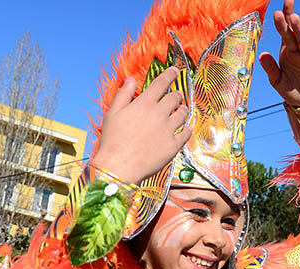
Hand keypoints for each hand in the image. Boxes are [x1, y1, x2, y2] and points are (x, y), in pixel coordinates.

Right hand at [92, 66, 190, 184]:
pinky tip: (186, 129)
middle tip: (176, 96)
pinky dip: (187, 129)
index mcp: (144, 104)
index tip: (175, 71)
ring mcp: (167, 130)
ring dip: (183, 110)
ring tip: (181, 111)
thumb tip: (130, 80)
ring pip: (183, 114)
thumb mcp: (112, 114)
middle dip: (177, 94)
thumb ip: (123, 95)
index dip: (170, 74)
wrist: (118, 167)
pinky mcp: (173, 146)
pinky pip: (186, 134)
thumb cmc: (112, 141)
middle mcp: (158, 114)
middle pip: (175, 97)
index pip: (161, 83)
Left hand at [259, 0, 299, 106]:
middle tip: (283, 7)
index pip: (284, 33)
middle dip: (288, 20)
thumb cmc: (292, 90)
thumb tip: (262, 54)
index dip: (281, 21)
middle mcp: (298, 51)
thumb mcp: (277, 82)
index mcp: (287, 52)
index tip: (277, 9)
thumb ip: (270, 69)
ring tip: (294, 17)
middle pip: (293, 33)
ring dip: (299, 29)